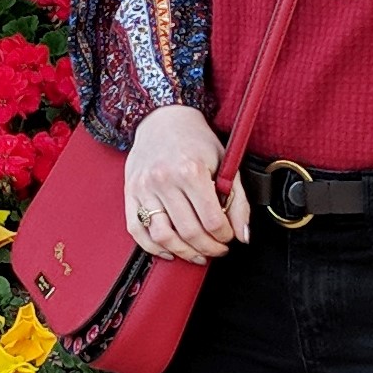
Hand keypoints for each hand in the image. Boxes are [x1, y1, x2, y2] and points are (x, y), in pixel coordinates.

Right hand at [124, 105, 250, 260]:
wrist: (163, 118)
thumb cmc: (195, 140)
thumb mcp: (225, 163)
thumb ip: (238, 200)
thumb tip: (243, 235)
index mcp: (191, 171)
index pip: (211, 220)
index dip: (224, 236)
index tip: (228, 237)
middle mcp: (164, 179)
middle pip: (189, 232)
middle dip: (208, 248)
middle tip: (216, 249)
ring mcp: (144, 187)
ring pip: (162, 237)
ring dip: (183, 253)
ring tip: (196, 253)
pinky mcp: (130, 193)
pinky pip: (136, 230)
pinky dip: (153, 247)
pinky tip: (169, 250)